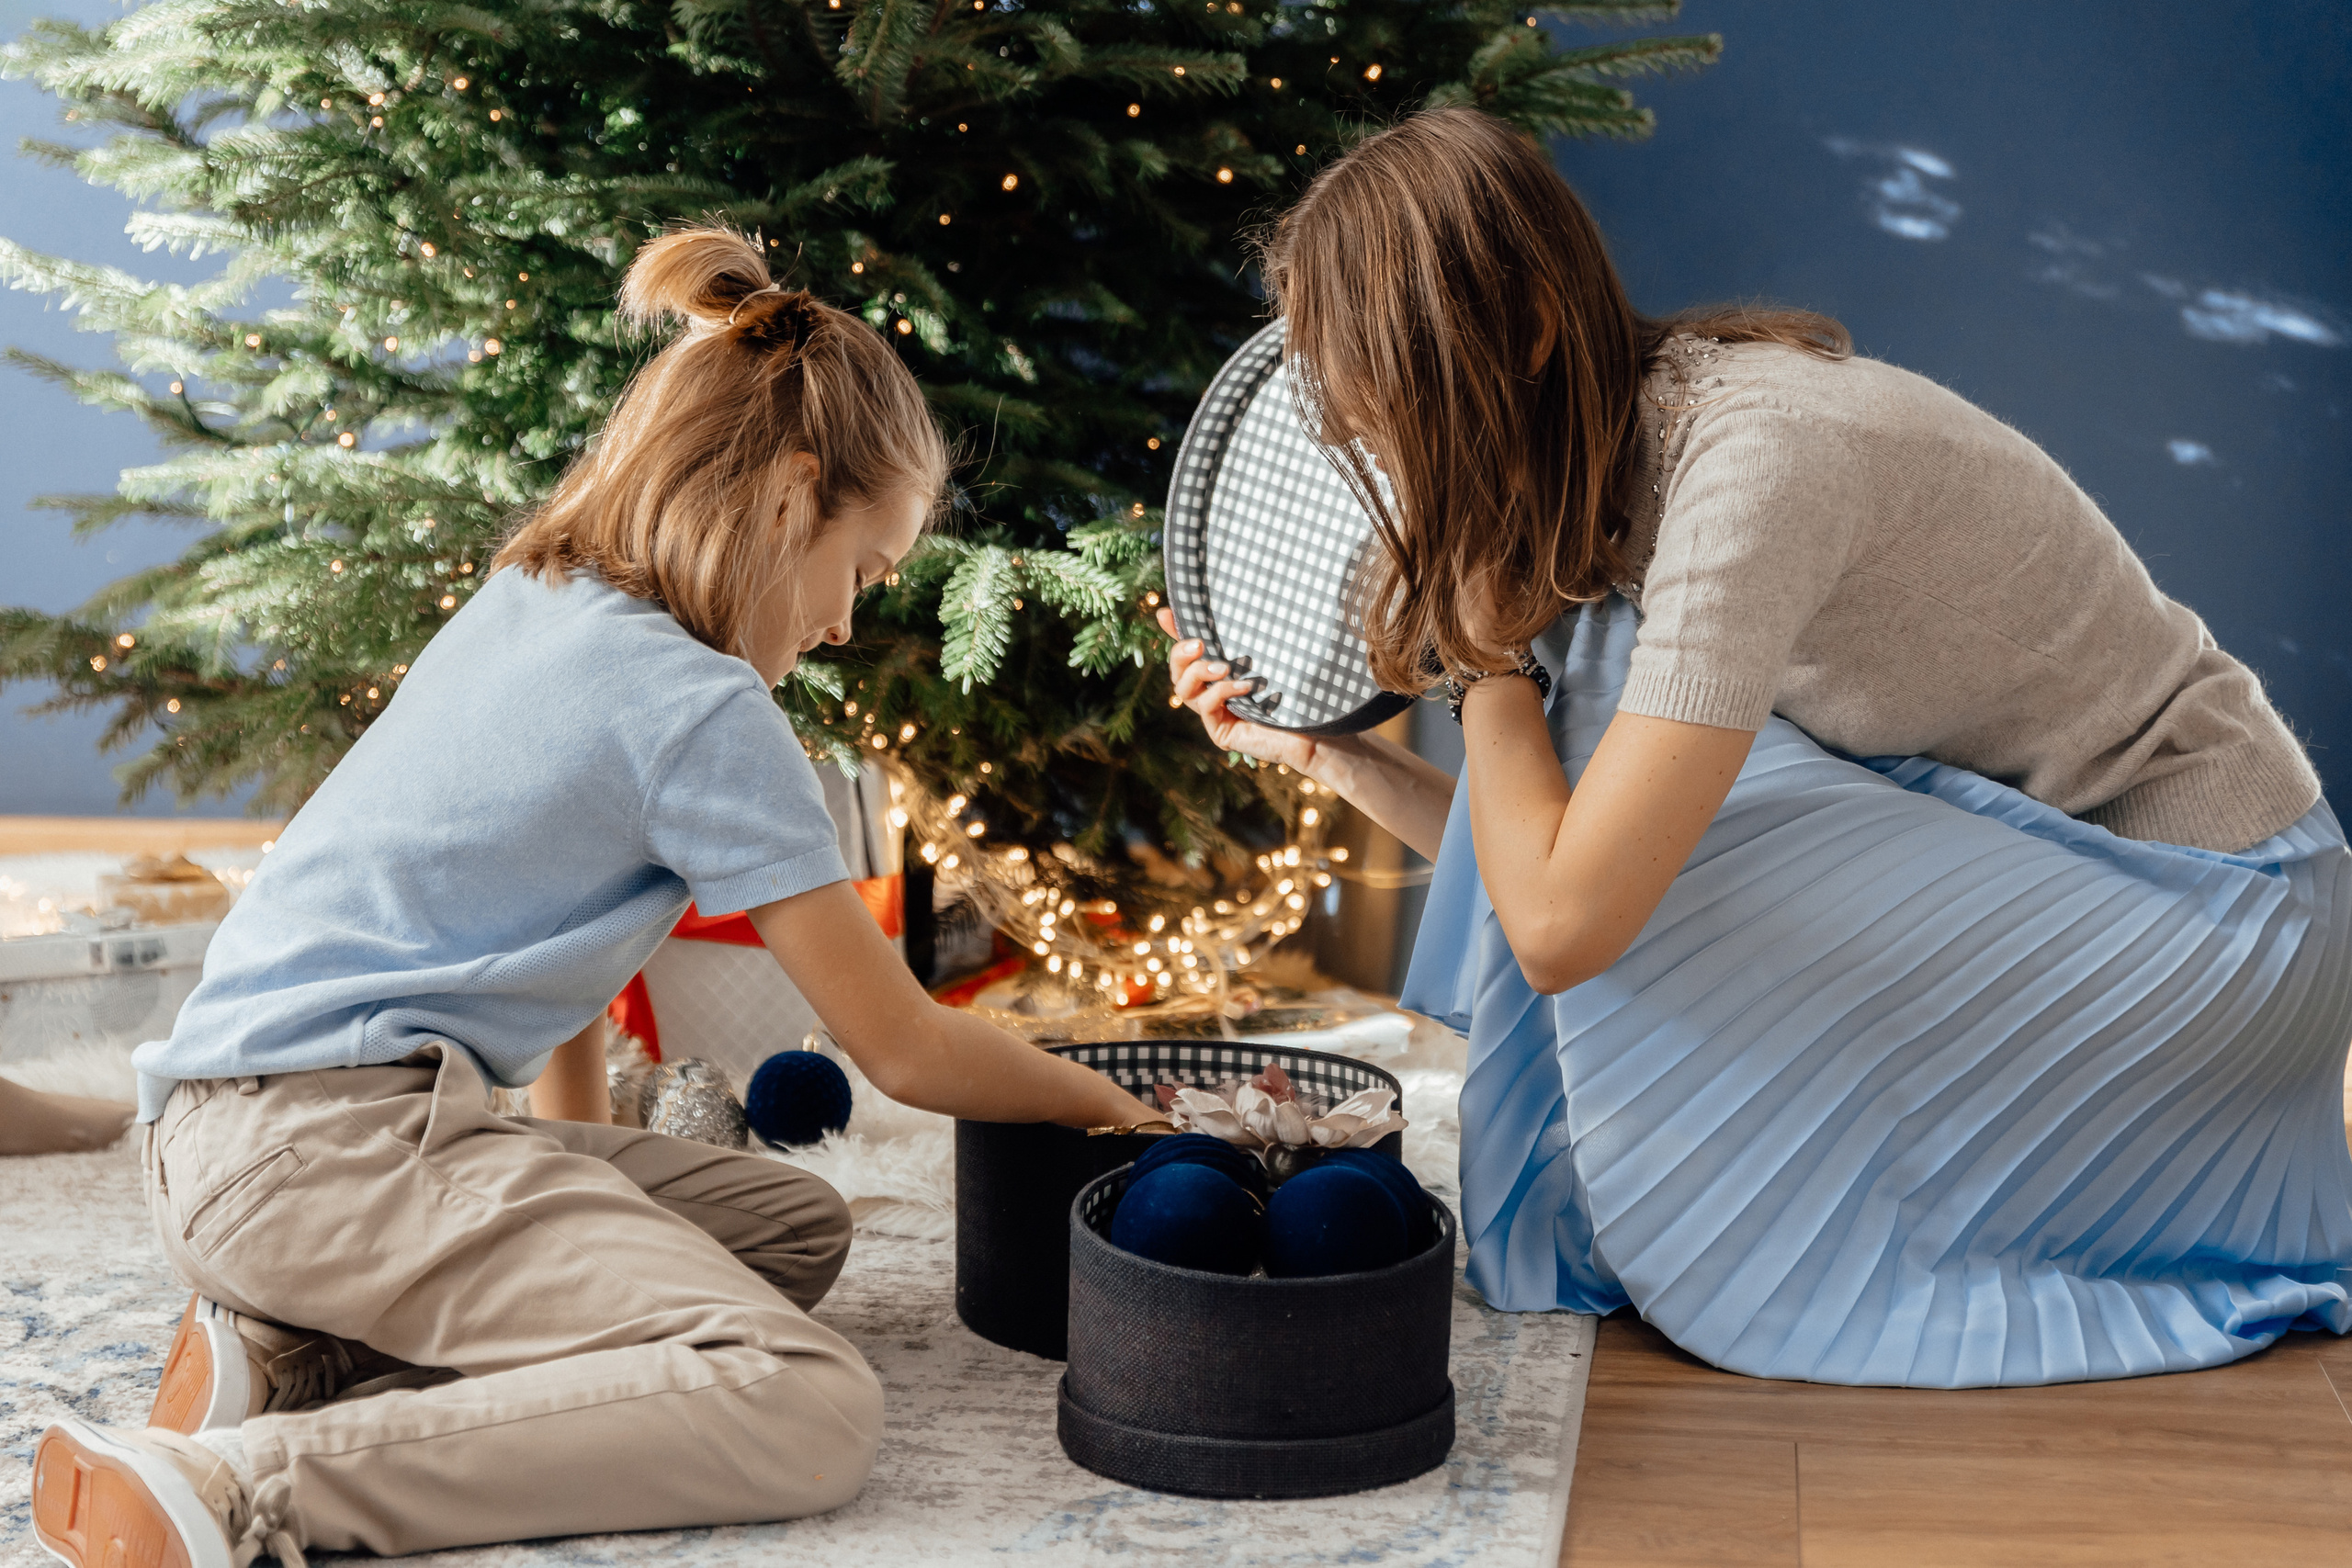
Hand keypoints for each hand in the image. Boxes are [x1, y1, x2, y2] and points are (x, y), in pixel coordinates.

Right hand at [1156, 607, 1318, 773]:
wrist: (1319, 729)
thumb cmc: (1301, 689)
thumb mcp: (1273, 653)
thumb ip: (1253, 633)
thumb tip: (1252, 597)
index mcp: (1221, 672)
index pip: (1189, 650)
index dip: (1174, 631)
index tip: (1166, 613)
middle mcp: (1213, 692)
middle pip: (1177, 672)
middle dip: (1180, 654)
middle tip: (1199, 643)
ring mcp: (1215, 715)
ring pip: (1184, 691)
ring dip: (1198, 673)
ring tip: (1223, 667)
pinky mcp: (1222, 733)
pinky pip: (1206, 707)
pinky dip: (1222, 692)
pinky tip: (1245, 687)